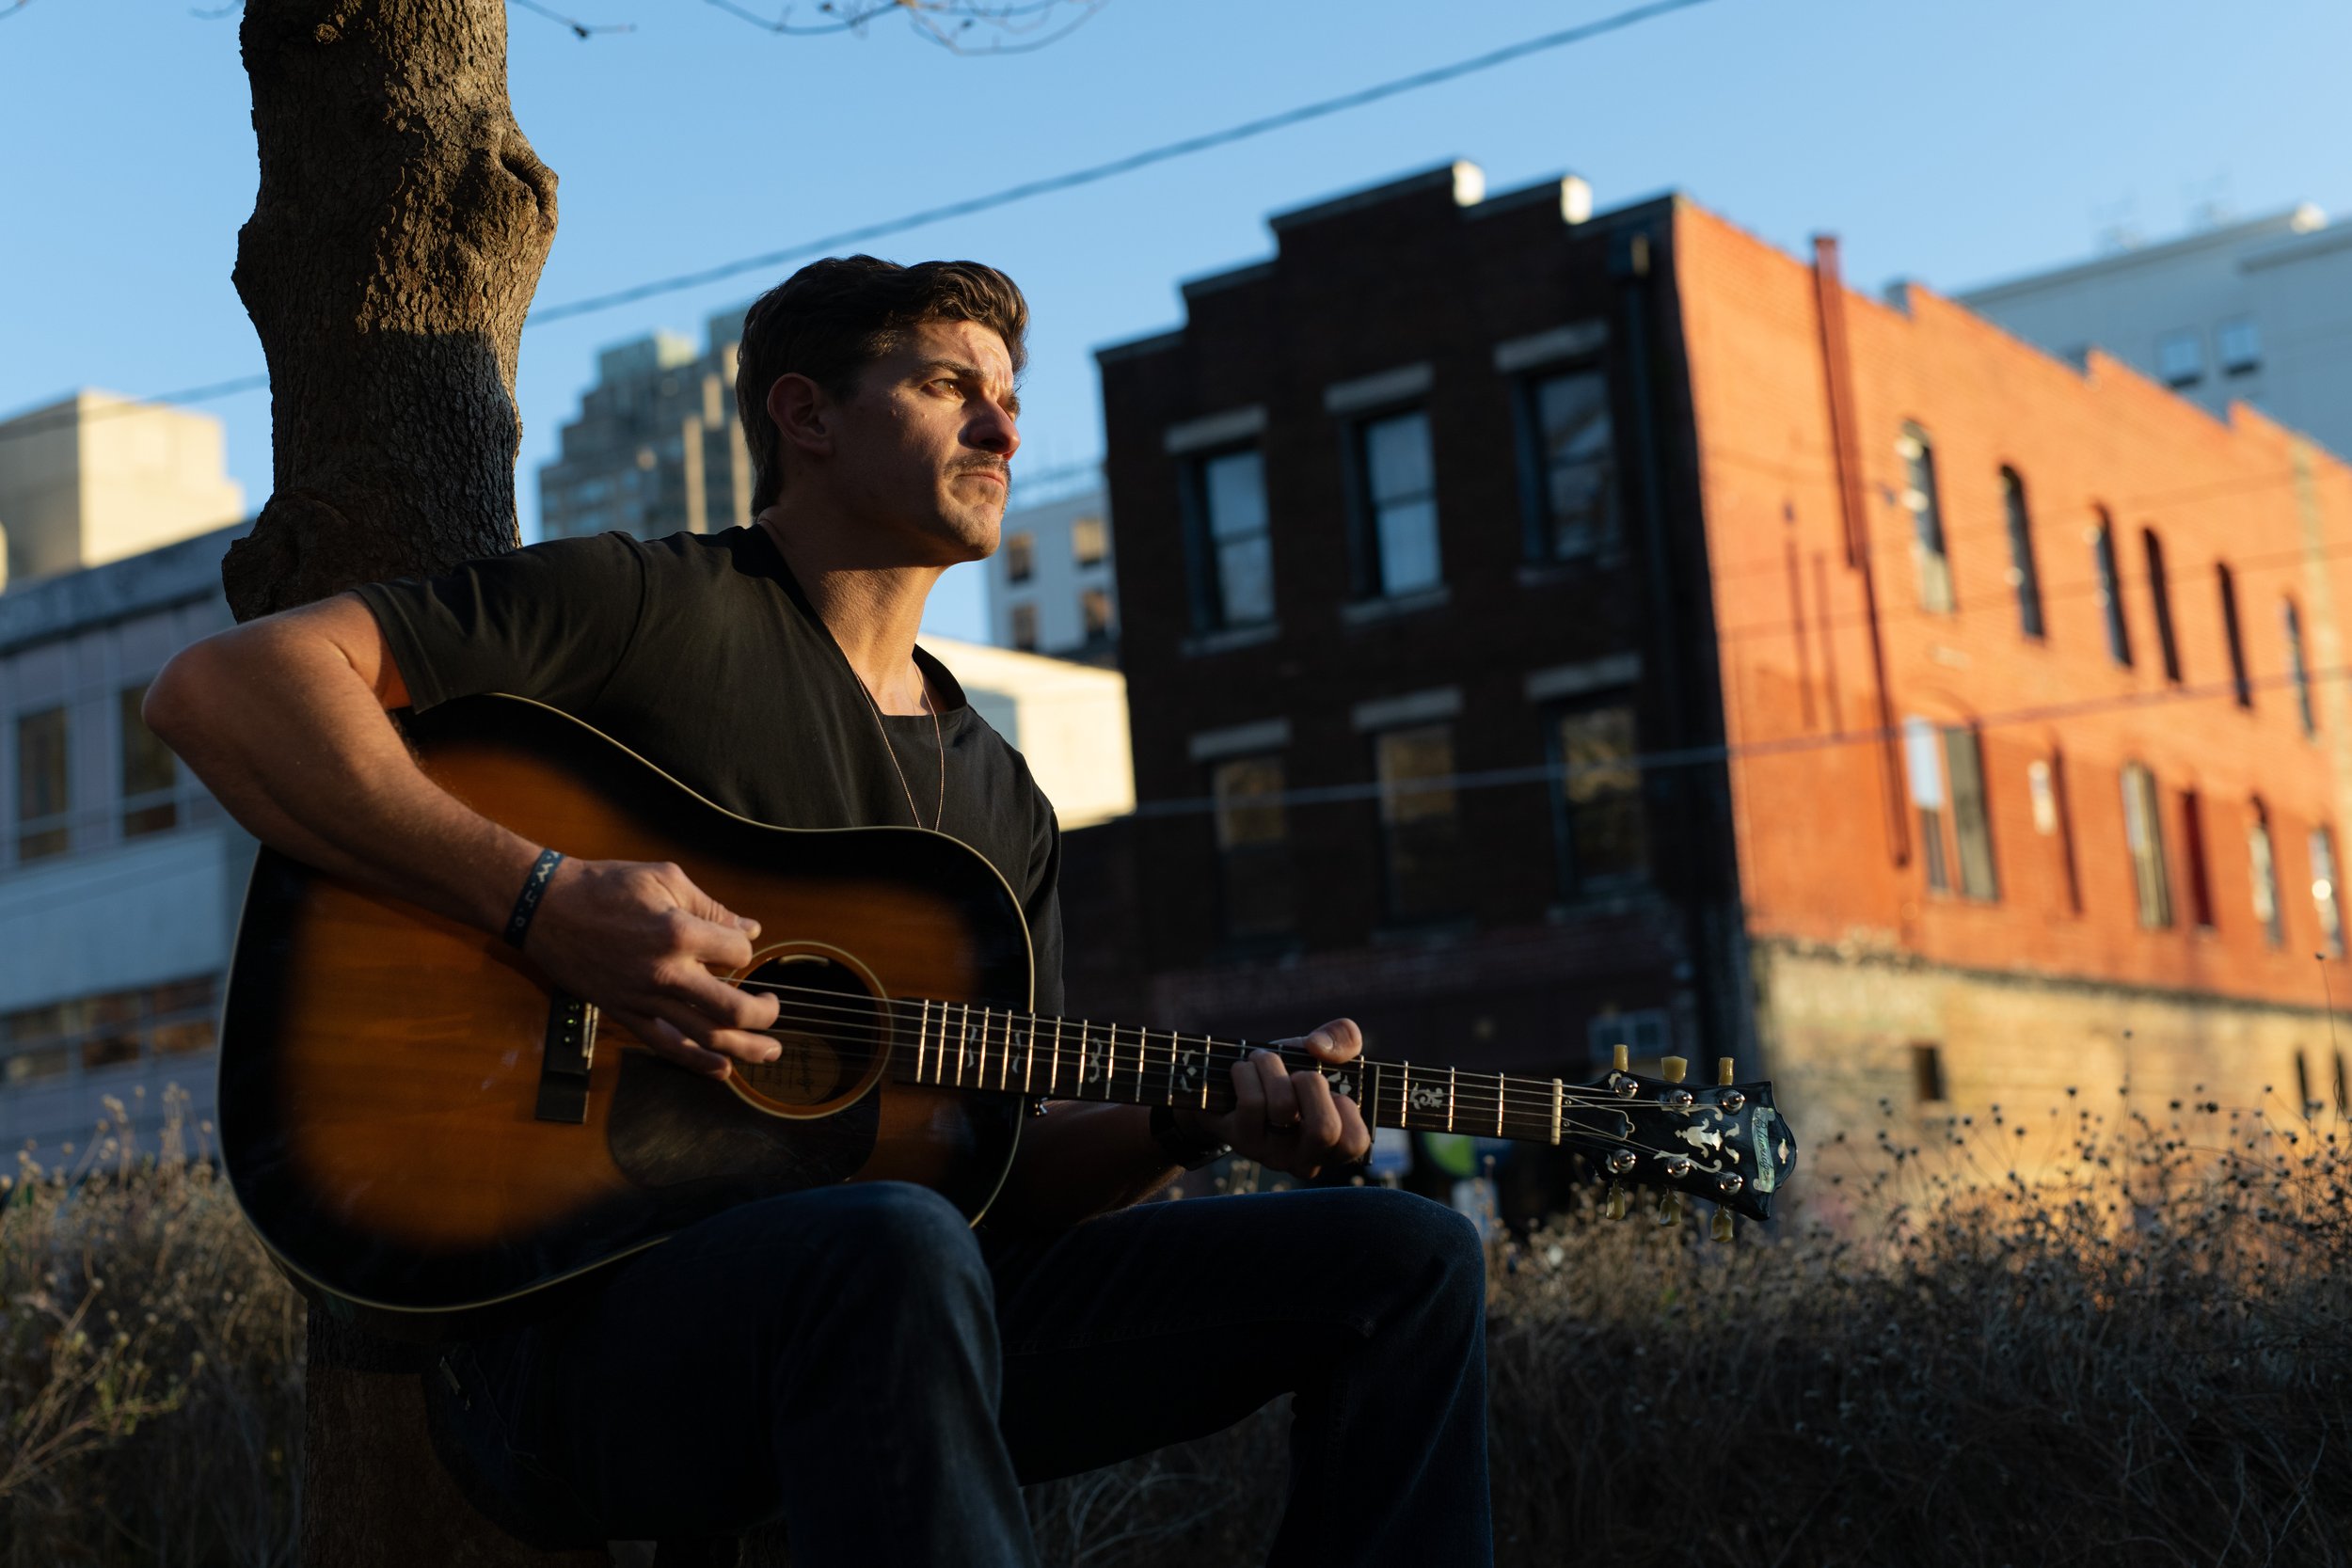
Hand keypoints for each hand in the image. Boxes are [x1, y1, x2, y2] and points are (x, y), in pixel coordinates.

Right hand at [521, 857, 781, 1078]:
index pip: (737, 953)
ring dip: (744, 1049)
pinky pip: (665, 1046)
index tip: (736, 944)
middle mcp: (665, 973)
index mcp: (678, 933)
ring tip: (768, 1052)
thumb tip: (749, 930)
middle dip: (763, 1014)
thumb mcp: (665, 878)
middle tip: (774, 1009)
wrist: (545, 908)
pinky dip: (697, 1063)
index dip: (744, 948)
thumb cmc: (605, 886)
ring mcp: (643, 999)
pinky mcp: (625, 1013)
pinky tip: (722, 1069)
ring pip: (704, 1036)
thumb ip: (712, 908)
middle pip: (731, 1009)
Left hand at [1176, 1018, 1371, 1179]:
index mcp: (1333, 1145)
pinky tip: (1244, 1069)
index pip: (1355, 1142)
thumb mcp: (1319, 1053)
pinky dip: (1247, 1071)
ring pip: (1283, 1107)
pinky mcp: (1241, 1141)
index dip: (1347, 1107)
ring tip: (1264, 1061)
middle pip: (1324, 1129)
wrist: (1232, 1082)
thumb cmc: (1287, 1073)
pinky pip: (1252, 1102)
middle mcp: (1305, 1159)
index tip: (1332, 1090)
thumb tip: (1320, 1047)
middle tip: (1298, 1074)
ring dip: (1272, 1066)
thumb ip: (1343, 1039)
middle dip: (1311, 1082)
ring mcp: (1272, 1155)